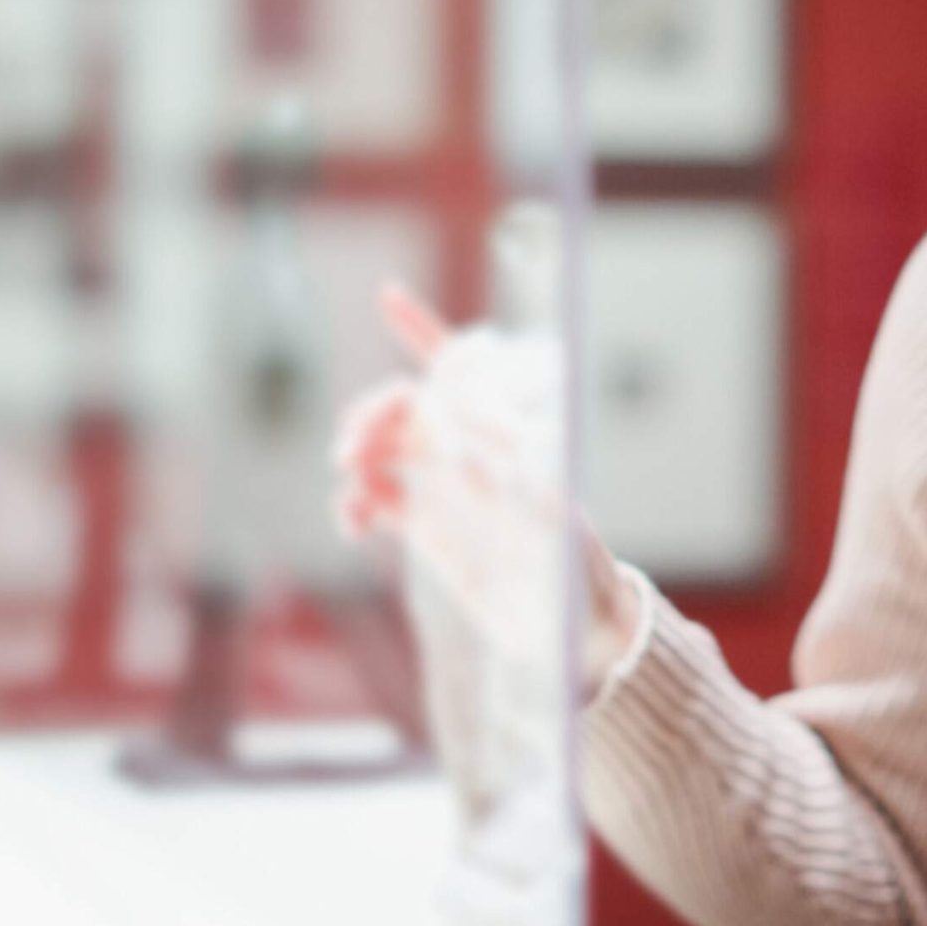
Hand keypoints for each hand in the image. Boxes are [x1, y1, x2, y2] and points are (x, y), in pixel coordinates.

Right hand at [332, 284, 643, 696]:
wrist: (572, 628)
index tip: (386, 296)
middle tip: (350, 449)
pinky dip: (353, 502)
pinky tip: (353, 524)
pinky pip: (375, 497)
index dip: (424, 330)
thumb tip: (467, 442)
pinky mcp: (425, 524)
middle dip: (371, 414)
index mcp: (500, 433)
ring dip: (356, 453)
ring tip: (352, 483)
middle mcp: (469, 450)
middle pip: (404, 407)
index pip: (460, 370)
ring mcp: (444, 484)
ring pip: (382, 448)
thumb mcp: (552, 517)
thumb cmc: (576, 567)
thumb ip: (512, 475)